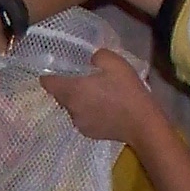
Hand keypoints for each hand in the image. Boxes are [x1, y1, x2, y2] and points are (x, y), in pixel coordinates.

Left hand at [39, 49, 161, 147]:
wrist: (141, 123)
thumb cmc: (126, 91)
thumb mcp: (114, 63)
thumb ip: (97, 56)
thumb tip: (91, 60)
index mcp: (72, 90)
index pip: (48, 83)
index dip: (49, 75)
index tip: (56, 70)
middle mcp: (70, 108)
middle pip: (60, 96)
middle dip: (67, 87)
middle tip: (82, 79)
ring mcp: (79, 123)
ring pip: (72, 108)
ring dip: (78, 101)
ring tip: (95, 94)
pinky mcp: (89, 133)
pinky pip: (82, 119)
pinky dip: (88, 112)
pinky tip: (102, 108)